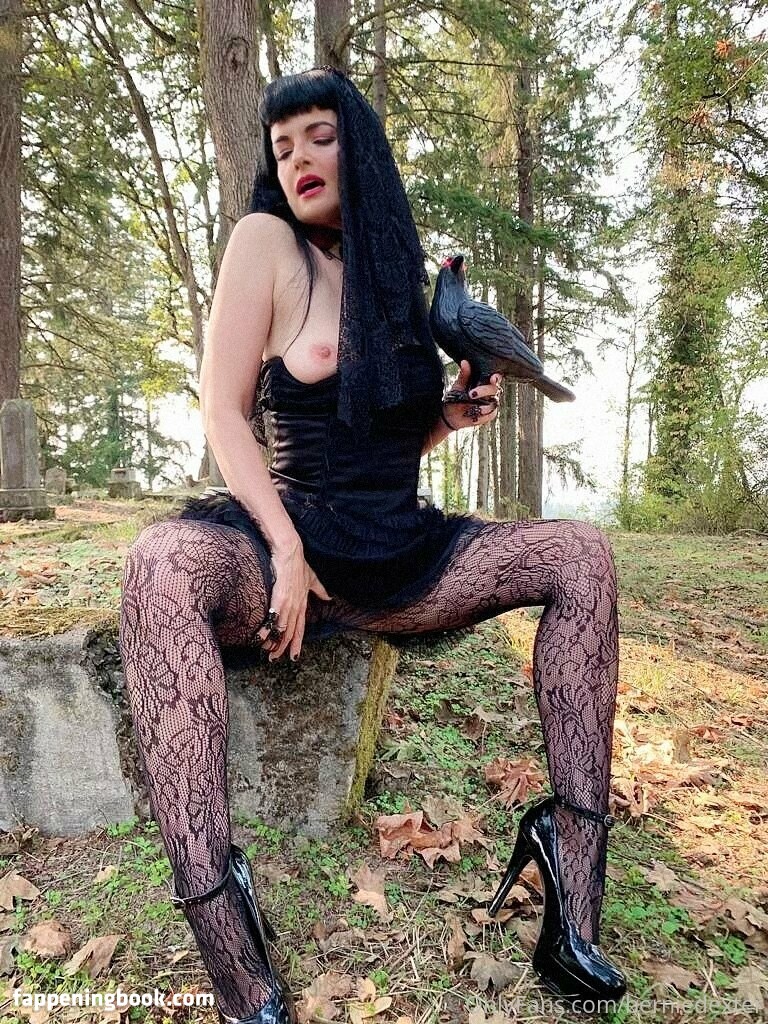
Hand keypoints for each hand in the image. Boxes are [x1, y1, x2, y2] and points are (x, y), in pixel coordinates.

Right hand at [256, 541, 330, 661]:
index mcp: (302, 604)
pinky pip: (274, 618)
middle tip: (274, 660)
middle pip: (290, 633)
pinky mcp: (279, 598)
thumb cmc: (299, 564)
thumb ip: (319, 590)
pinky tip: (260, 639)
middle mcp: (296, 607)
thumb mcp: (312, 578)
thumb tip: (329, 597)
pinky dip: (267, 630)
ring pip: (282, 629)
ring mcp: (288, 603)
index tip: (294, 656)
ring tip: (267, 653)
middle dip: (283, 648)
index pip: (300, 628)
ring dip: (274, 643)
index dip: (297, 643)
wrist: (290, 552)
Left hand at [442, 360, 502, 430]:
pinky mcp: (489, 415)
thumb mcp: (458, 386)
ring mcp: (490, 404)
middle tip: (471, 394)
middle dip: (484, 391)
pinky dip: (483, 416)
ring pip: (494, 403)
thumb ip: (463, 375)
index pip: (495, 378)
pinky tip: (474, 415)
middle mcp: (489, 392)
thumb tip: (464, 362)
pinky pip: (491, 414)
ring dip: (483, 405)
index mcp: (484, 382)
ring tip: (471, 407)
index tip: (493, 378)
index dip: (497, 377)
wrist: (450, 415)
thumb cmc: (455, 398)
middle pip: (495, 390)